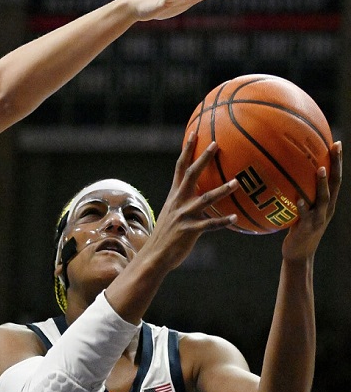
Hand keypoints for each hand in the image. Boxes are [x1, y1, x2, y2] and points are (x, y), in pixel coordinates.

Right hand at [143, 133, 239, 271]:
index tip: (194, 133)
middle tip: (215, 144)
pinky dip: (223, 222)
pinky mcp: (189, 231)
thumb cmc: (166, 237)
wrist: (154, 257)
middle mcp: (178, 202)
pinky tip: (235, 219)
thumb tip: (201, 197)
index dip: (187, 150)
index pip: (180, 168)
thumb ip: (185, 204)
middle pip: (191, 175)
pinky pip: (209, 225)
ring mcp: (183, 216)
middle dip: (203, 159)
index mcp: (174, 197)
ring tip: (237, 182)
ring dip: (222, 190)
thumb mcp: (173, 216)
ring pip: (205, 199)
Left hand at [281, 140, 341, 260]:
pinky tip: (299, 199)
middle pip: (335, 183)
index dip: (337, 161)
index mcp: (327, 202)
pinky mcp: (307, 228)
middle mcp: (326, 208)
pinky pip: (305, 216)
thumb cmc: (296, 230)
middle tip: (335, 147)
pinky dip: (303, 207)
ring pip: (323, 198)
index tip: (336, 143)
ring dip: (322, 184)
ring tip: (320, 169)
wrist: (298, 254)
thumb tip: (282, 178)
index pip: (335, 177)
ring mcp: (318, 218)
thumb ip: (297, 195)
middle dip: (336, 164)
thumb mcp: (300, 210)